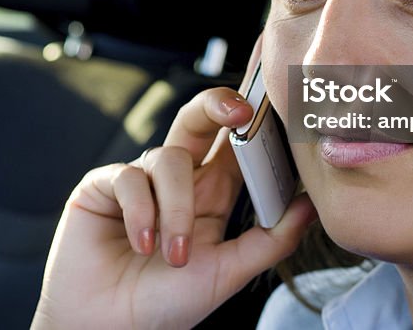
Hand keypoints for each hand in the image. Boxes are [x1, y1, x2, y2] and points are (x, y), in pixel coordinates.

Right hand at [31, 43, 315, 329]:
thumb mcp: (228, 273)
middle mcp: (177, 179)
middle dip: (218, 105)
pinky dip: (141, 214)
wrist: (110, 328)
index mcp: (211, 193)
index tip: (272, 108)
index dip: (253, 123)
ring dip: (177, 209)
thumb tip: (309, 206)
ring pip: (168, 158)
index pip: (235, 145)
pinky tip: (142, 244)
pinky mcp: (103, 186)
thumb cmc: (165, 304)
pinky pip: (129, 178)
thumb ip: (270, 240)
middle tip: (240, 112)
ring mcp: (140, 179)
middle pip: (198, 120)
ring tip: (173, 254)